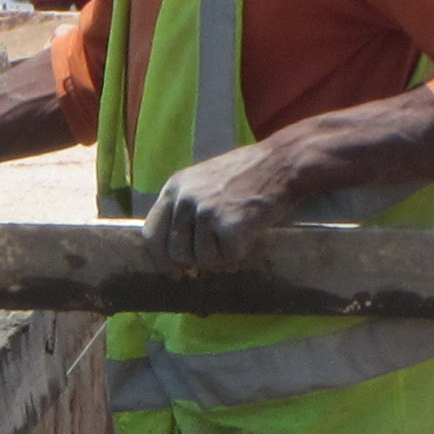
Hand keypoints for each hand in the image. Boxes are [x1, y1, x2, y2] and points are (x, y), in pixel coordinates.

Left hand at [141, 140, 300, 274]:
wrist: (282, 163)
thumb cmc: (247, 174)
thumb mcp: (203, 182)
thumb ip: (185, 212)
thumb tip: (175, 256)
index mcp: (174, 187)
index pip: (151, 233)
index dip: (161, 258)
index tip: (173, 270)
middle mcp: (185, 199)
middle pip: (176, 253)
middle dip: (196, 260)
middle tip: (217, 249)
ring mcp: (206, 213)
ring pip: (203, 260)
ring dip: (222, 254)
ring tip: (238, 227)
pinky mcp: (229, 226)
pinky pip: (228, 258)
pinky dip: (242, 250)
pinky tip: (250, 228)